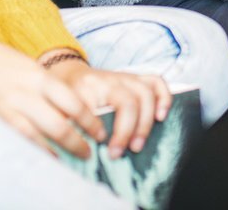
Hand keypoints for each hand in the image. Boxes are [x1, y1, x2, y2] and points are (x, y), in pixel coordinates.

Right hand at [0, 25, 101, 157]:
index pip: (72, 101)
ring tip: (73, 157)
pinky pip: (20, 139)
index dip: (89, 120)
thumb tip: (71, 111)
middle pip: (60, 124)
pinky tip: (48, 158)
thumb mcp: (30, 68)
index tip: (99, 131)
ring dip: (60, 149)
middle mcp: (26, 92)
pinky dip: (36, 150)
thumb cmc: (0, 62)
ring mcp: (9, 107)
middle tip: (90, 151)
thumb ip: (47, 88)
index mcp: (39, 76)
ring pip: (41, 136)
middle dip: (78, 141)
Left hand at [45, 57, 172, 158]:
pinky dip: (163, 98)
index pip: (119, 104)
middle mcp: (112, 78)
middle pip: (134, 100)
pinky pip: (156, 82)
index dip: (121, 131)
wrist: (67, 75)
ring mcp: (125, 76)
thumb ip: (74, 128)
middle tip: (125, 152)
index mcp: (93, 85)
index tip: (112, 153)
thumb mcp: (63, 111)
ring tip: (139, 144)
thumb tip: (85, 153)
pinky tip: (161, 117)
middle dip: (133, 130)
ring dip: (148, 120)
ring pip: (148, 91)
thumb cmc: (65, 98)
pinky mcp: (134, 79)